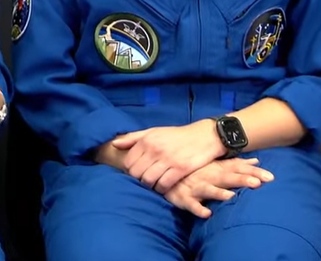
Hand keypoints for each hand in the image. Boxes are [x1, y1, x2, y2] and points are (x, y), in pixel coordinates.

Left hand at [111, 120, 226, 193]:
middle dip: (138, 180)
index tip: (136, 174)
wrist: (205, 136)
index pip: (128, 162)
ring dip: (149, 186)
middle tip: (144, 182)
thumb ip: (133, 138)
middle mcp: (154, 149)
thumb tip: (114, 144)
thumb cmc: (177, 135)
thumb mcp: (154, 131)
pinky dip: (161, 189)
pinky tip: (164, 188)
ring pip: (148, 181)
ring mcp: (167, 159)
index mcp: (146, 140)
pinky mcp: (180, 169)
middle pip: (136, 173)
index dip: (129, 171)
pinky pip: (164, 185)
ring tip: (153, 185)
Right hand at [163, 158, 274, 217]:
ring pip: (209, 190)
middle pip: (227, 178)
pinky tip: (206, 214)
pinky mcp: (183, 198)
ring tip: (231, 197)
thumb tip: (256, 161)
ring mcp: (195, 187)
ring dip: (219, 193)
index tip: (271, 177)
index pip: (237, 169)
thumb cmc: (194, 170)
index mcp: (216, 168)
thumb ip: (235, 164)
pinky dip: (198, 209)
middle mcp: (208, 176)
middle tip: (258, 184)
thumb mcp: (215, 164)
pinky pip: (191, 204)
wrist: (165, 172)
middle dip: (242, 180)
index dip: (253, 173)